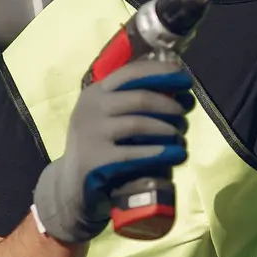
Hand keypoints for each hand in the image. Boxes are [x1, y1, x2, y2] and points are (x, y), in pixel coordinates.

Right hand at [32, 59, 194, 244]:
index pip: (131, 72)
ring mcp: (91, 133)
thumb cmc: (101, 145)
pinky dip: (161, 153)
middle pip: (140, 98)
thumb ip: (136, 102)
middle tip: (184, 116)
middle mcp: (91, 108)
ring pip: (139, 124)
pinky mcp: (96, 160)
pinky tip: (176, 154)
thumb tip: (183, 97)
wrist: (71, 184)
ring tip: (181, 138)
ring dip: (167, 130)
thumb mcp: (109, 116)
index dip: (162, 72)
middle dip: (169, 105)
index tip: (185, 78)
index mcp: (96, 92)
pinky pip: (135, 153)